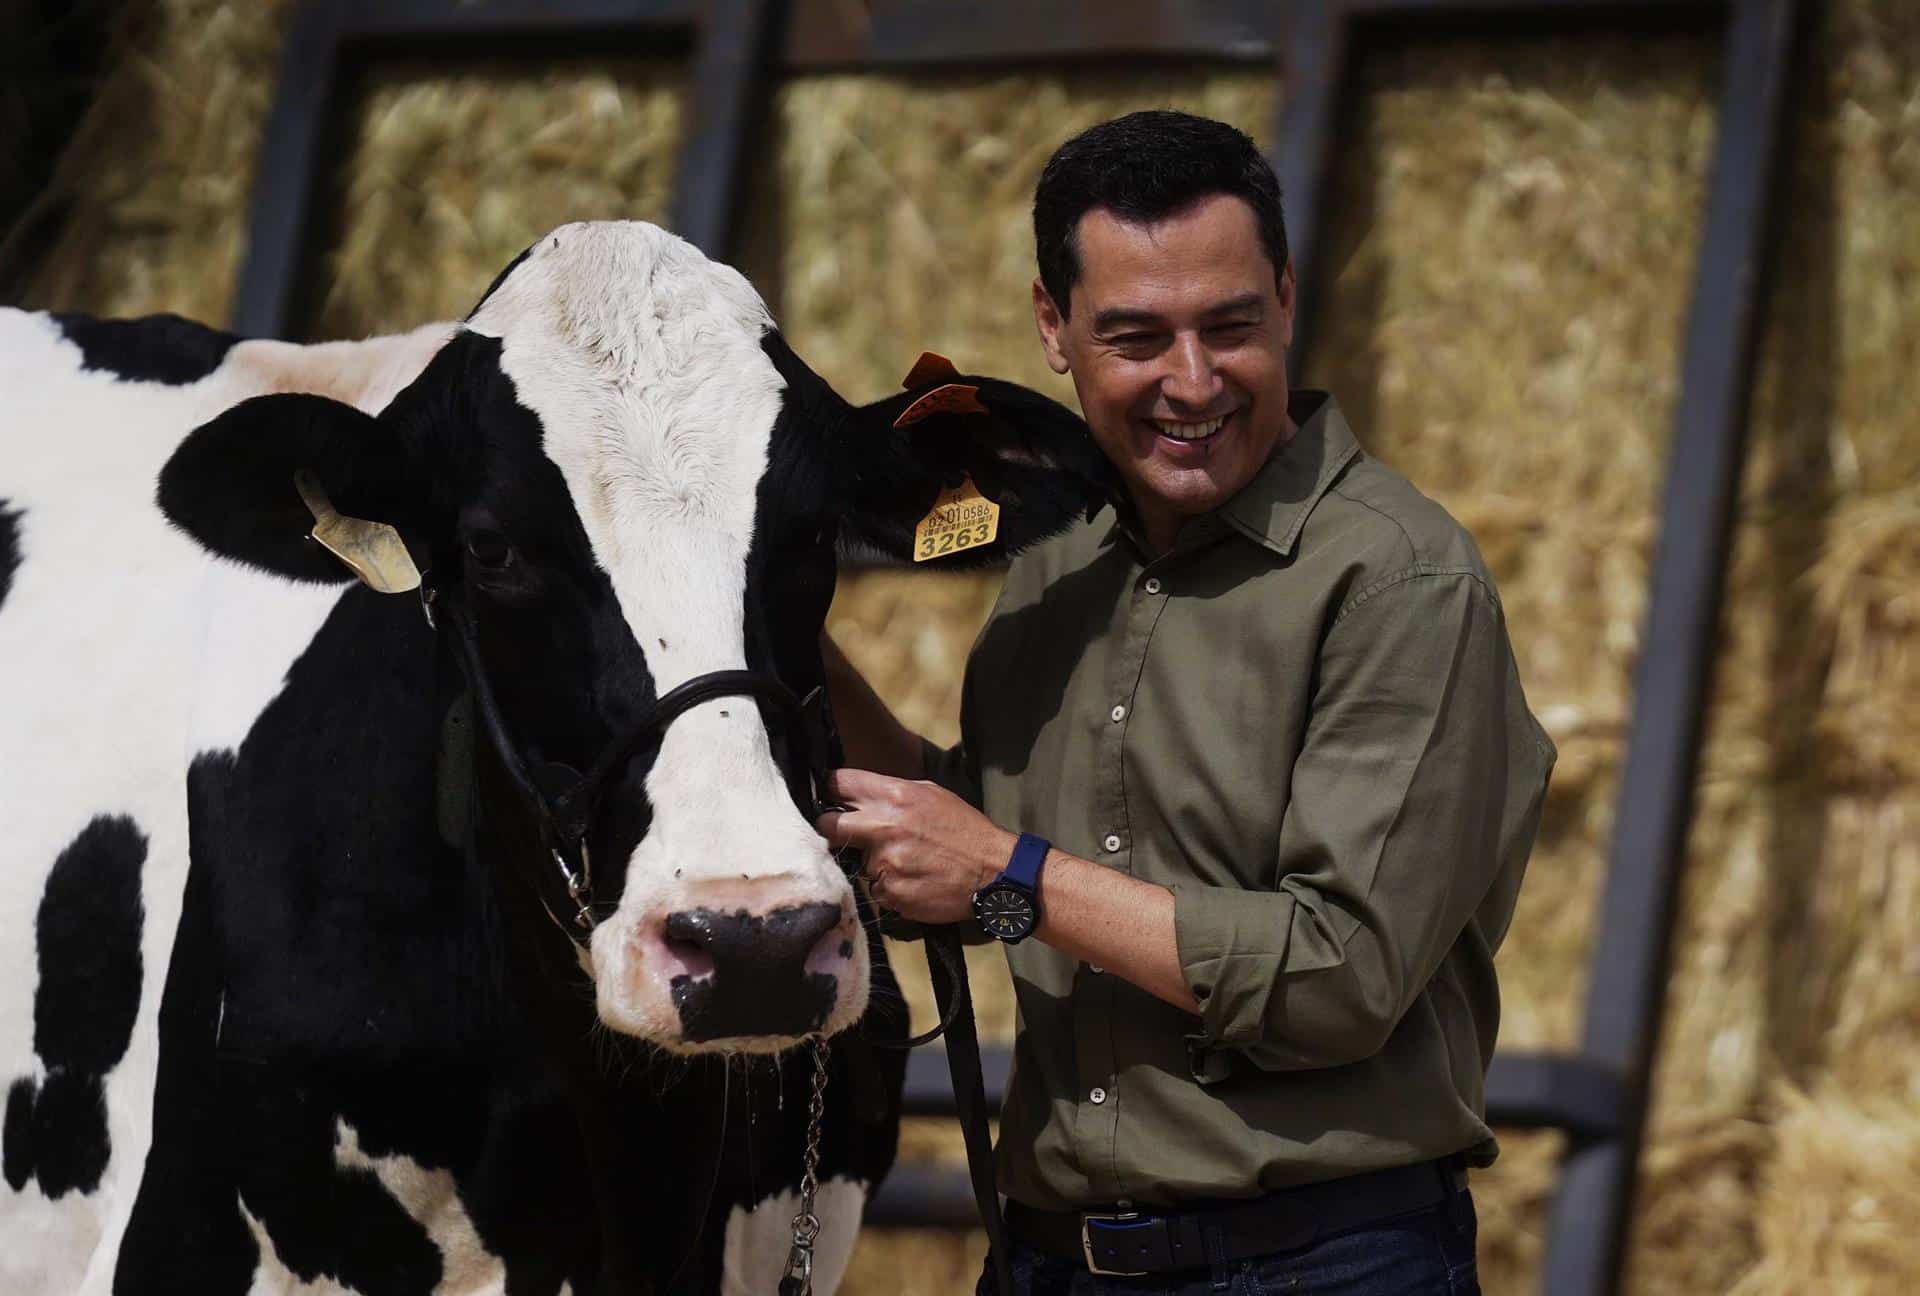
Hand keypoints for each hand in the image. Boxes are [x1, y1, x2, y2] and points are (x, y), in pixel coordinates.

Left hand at [815, 768, 1015, 925]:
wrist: (995, 872)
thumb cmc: (965, 830)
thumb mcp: (932, 795)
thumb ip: (892, 792)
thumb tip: (858, 794)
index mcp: (894, 797)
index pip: (838, 784)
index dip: (829, 790)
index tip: (829, 798)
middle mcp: (884, 828)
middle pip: (827, 826)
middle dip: (830, 830)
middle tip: (846, 836)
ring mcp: (885, 864)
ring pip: (858, 864)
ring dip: (875, 865)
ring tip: (908, 864)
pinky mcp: (891, 893)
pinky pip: (877, 890)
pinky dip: (891, 888)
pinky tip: (915, 882)